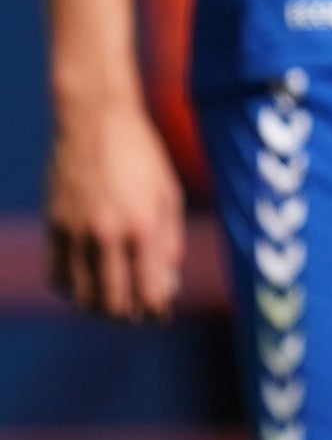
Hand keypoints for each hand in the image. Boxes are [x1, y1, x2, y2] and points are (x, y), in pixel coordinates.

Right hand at [45, 95, 183, 320]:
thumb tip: (166, 282)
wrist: (95, 123)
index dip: (155, 311)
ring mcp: (75, 233)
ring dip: (98, 305)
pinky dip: (70, 287)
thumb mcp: (170, 194)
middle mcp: (107, 235)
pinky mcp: (53, 227)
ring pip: (81, 295)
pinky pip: (57, 274)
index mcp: (143, 226)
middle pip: (112, 302)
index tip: (159, 316)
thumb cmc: (141, 157)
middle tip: (136, 314)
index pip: (147, 291)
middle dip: (127, 315)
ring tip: (113, 301)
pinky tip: (84, 283)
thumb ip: (169, 241)